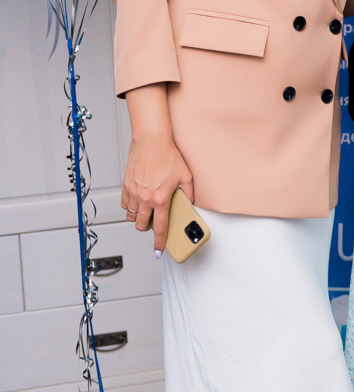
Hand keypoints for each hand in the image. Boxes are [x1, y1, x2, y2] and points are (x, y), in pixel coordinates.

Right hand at [122, 136, 193, 254]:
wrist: (151, 141)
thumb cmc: (168, 155)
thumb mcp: (186, 176)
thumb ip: (189, 194)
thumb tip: (190, 203)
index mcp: (161, 199)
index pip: (160, 228)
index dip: (159, 243)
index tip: (158, 251)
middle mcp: (145, 199)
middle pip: (142, 225)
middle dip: (147, 229)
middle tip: (153, 223)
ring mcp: (134, 192)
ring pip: (131, 215)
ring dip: (138, 217)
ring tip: (146, 211)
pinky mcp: (126, 185)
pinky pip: (124, 204)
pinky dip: (130, 207)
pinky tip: (137, 202)